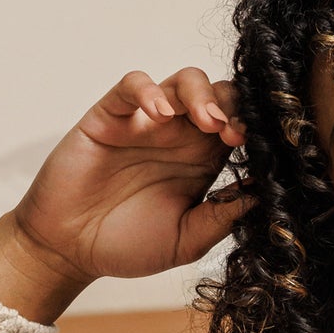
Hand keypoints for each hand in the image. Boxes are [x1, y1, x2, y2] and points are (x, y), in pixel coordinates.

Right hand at [10, 68, 253, 282]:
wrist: (70, 250)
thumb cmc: (127, 245)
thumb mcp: (186, 240)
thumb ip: (222, 218)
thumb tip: (263, 196)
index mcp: (203, 162)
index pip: (239, 127)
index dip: (252, 130)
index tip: (259, 148)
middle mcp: (179, 136)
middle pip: (219, 95)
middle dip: (234, 106)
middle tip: (235, 134)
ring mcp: (145, 123)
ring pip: (183, 81)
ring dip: (202, 94)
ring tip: (207, 121)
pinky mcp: (110, 116)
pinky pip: (131, 85)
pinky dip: (148, 90)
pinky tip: (159, 114)